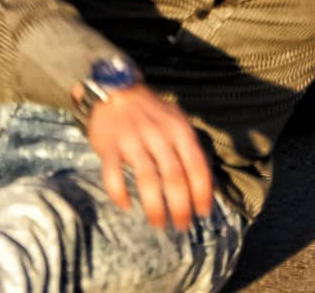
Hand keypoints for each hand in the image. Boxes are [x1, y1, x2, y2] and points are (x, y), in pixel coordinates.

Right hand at [86, 85, 214, 229]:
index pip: (196, 165)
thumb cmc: (151, 112)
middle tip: (182, 225)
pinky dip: (120, 194)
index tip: (203, 212)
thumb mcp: (176, 121)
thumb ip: (189, 148)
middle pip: (174, 177)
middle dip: (180, 206)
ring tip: (159, 223)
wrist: (116, 89)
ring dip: (154, 207)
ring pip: (147, 180)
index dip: (202, 192)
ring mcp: (132, 139)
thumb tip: (205, 184)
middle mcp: (158, 134)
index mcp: (179, 128)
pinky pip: (114, 176)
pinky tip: (126, 206)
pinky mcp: (109, 146)